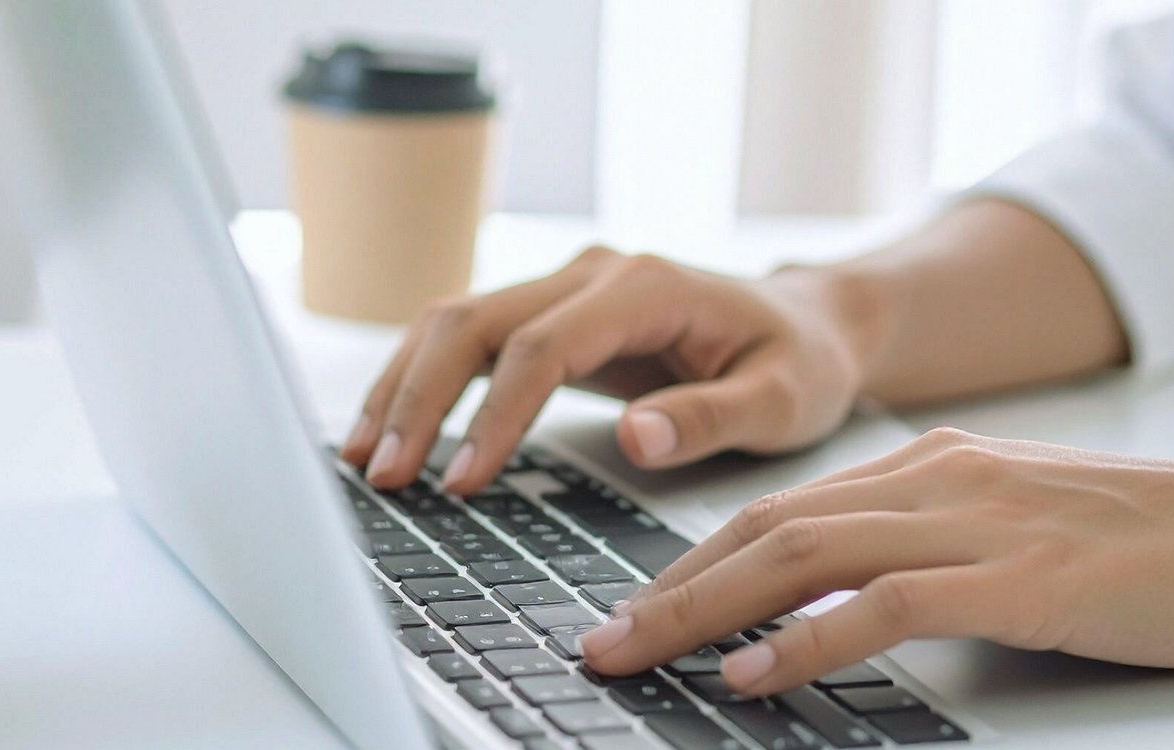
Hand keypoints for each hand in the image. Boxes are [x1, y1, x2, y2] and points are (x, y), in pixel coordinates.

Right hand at [341, 247, 871, 492]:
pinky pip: (471, 339)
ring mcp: (567, 287)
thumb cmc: (801, 362)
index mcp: (646, 288)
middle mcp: (594, 273)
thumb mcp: (781, 400)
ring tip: (363, 458)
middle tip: (382, 473)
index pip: (542, 346)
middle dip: (418, 397)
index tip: (461, 480)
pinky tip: (391, 428)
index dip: (493, 414)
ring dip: (403, 386)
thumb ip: (709, 417)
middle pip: (474, 320)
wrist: (810, 322)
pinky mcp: (553, 314)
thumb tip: (637, 438)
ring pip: (456, 321)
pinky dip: (423, 380)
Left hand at [578, 429, 1173, 694]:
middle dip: (669, 589)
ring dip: (707, 610)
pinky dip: (812, 639)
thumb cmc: (1149, 545)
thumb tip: (835, 607)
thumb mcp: (1014, 531)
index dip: (692, 563)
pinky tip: (758, 672)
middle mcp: (937, 481)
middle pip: (766, 529)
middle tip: (600, 641)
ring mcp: (978, 523)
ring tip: (639, 653)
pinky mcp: (1023, 577)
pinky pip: (890, 605)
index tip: (633, 610)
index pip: (778, 512)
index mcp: (929, 468)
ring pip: (805, 556)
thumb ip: (927, 552)